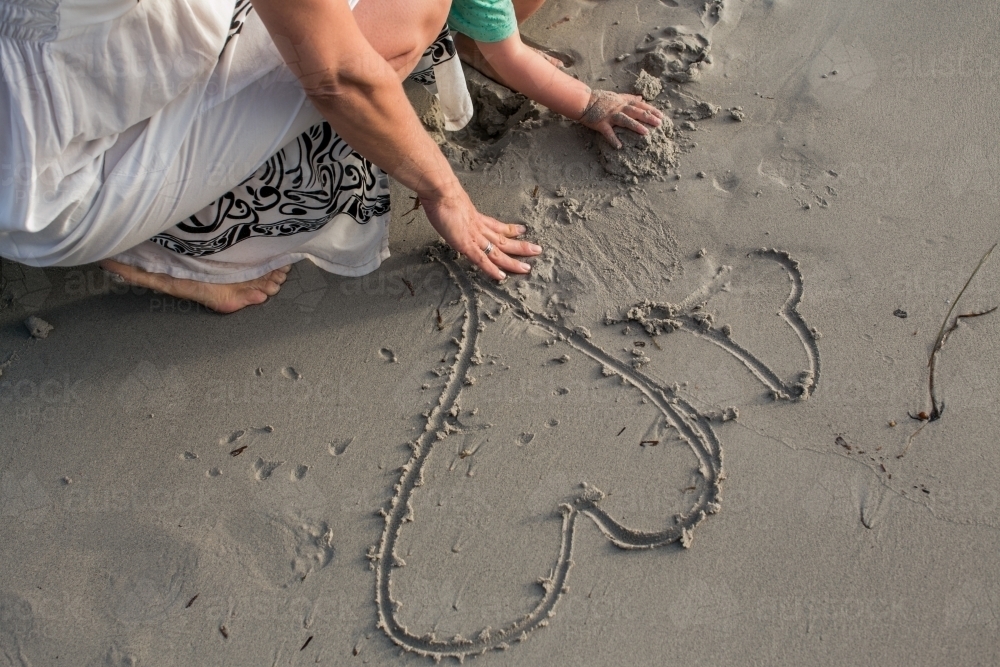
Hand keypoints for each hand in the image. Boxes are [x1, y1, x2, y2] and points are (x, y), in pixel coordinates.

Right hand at [420, 190, 541, 279]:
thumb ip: (454, 210)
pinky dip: (491, 269)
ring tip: (527, 268)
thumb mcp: (450, 203)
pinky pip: (482, 260)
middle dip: (521, 246)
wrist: (441, 192)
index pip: (497, 226)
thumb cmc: (442, 195)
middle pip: (504, 240)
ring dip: (512, 261)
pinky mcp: (466, 245)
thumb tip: (449, 210)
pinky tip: (501, 277)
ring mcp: (474, 237)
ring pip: (498, 252)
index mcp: (476, 218)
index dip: (511, 229)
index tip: (522, 230)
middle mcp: (479, 228)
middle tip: (537, 250)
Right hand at [578, 90, 663, 148]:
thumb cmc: (599, 99)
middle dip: (648, 117)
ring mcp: (610, 116)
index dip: (651, 110)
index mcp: (622, 102)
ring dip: (635, 126)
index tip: (661, 115)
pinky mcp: (601, 123)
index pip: (639, 105)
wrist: (583, 101)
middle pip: (635, 112)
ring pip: (625, 120)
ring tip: (645, 132)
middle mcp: (618, 108)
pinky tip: (619, 146)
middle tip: (659, 124)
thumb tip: (641, 98)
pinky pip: (608, 132)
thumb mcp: (616, 96)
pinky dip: (613, 139)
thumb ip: (628, 97)